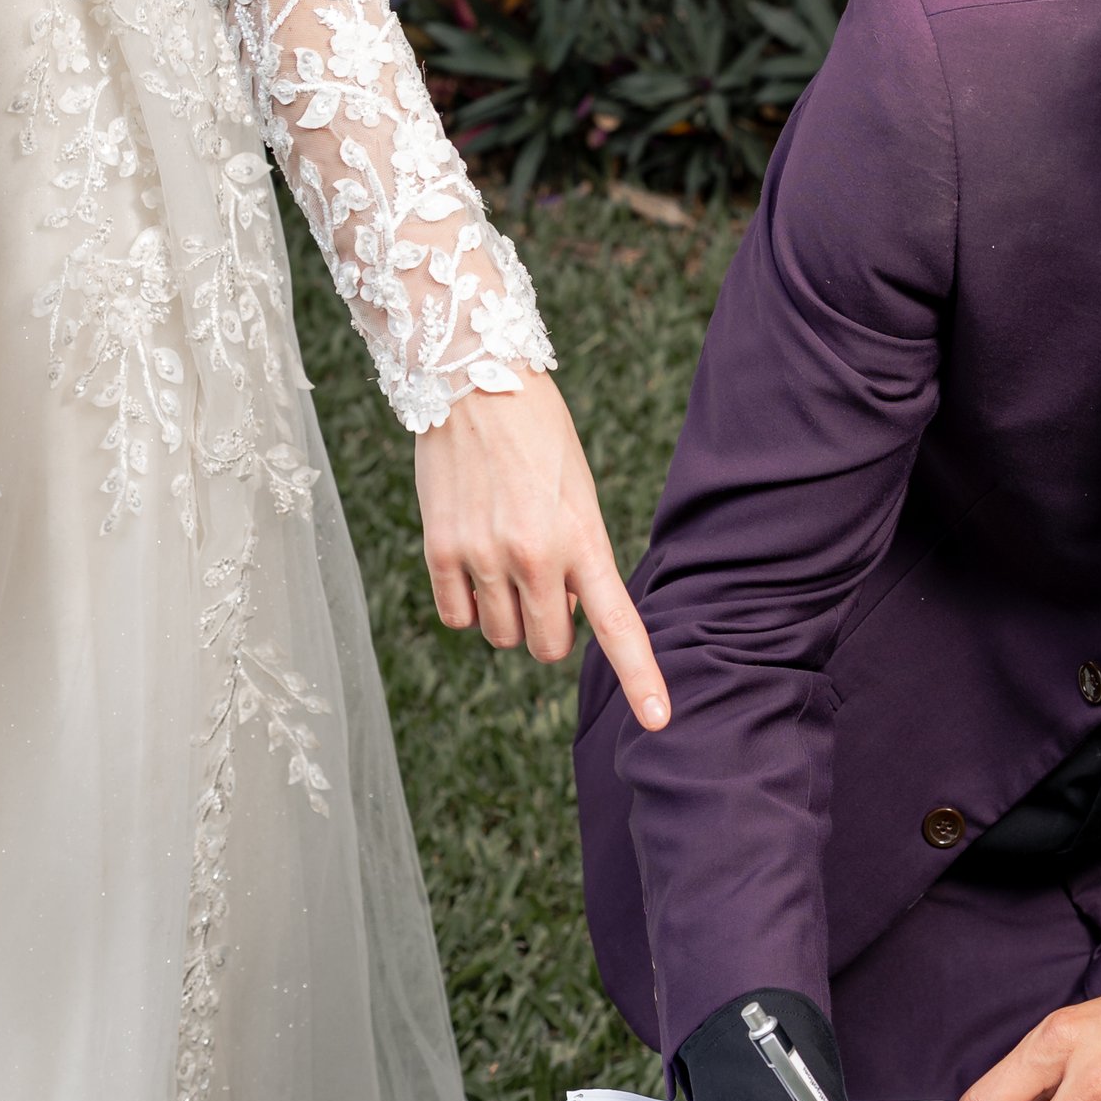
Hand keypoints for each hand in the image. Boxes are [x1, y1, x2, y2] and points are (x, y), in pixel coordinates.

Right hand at [412, 372, 669, 729]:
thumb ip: (577, 555)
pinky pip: (457, 616)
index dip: (641, 678)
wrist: (475, 378)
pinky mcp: (440, 549)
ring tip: (505, 556)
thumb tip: (560, 614)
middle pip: (545, 647)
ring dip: (506, 613)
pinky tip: (472, 558)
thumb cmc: (539, 434)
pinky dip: (466, 603)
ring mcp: (483, 556)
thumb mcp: (579, 491)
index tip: (660, 722)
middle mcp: (533, 556)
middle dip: (549, 630)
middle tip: (545, 585)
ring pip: (499, 636)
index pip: (617, 624)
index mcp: (583, 538)